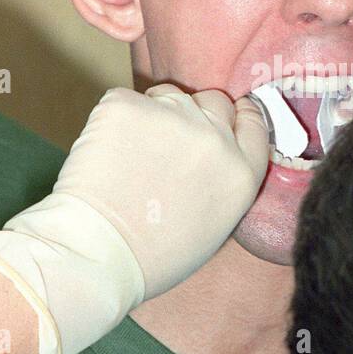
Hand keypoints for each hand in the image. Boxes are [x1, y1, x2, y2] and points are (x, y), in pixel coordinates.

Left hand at [54, 84, 268, 296]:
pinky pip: (126, 100)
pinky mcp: (129, 106)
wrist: (98, 254)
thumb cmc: (151, 256)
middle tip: (168, 140)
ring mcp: (173, 118)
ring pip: (169, 96)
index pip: (253, 124)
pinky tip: (107, 153)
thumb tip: (211, 157)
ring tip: (132, 154)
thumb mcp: (215, 227)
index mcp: (240, 174)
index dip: (239, 115)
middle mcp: (215, 140)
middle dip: (197, 113)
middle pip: (215, 102)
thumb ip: (223, 182)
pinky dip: (116, 119)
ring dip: (155, 114)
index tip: (228, 114)